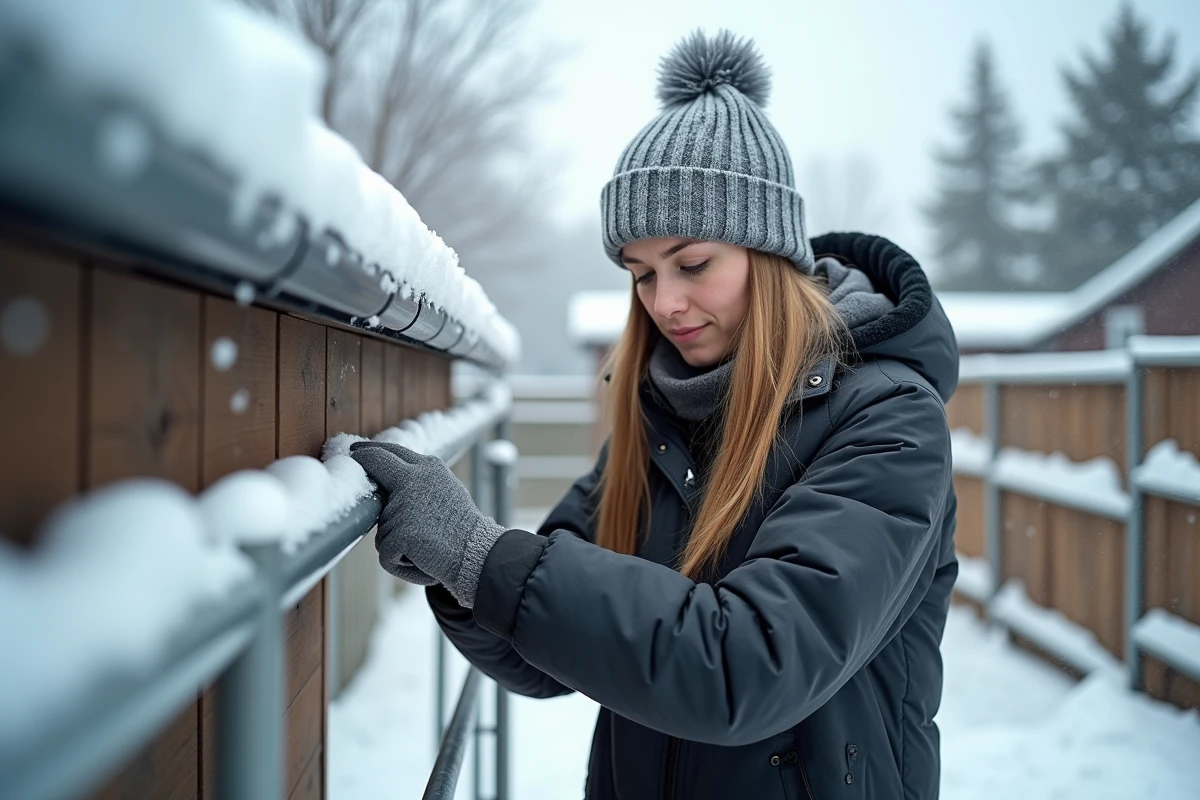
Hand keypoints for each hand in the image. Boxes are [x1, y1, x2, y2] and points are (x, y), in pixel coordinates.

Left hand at [349, 441, 504, 607]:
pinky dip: (400, 564)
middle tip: (353, 457)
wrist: (477, 554)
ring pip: (383, 528)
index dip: (373, 451)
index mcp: (428, 467)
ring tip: (426, 545)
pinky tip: (422, 560)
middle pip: (377, 465)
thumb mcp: (447, 492)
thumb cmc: (464, 530)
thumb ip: (422, 483)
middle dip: (362, 459)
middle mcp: (414, 479)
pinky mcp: (398, 534)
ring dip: (397, 542)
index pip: (393, 452)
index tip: (358, 450)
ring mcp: (403, 506)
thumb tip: (395, 480)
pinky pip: (386, 554)